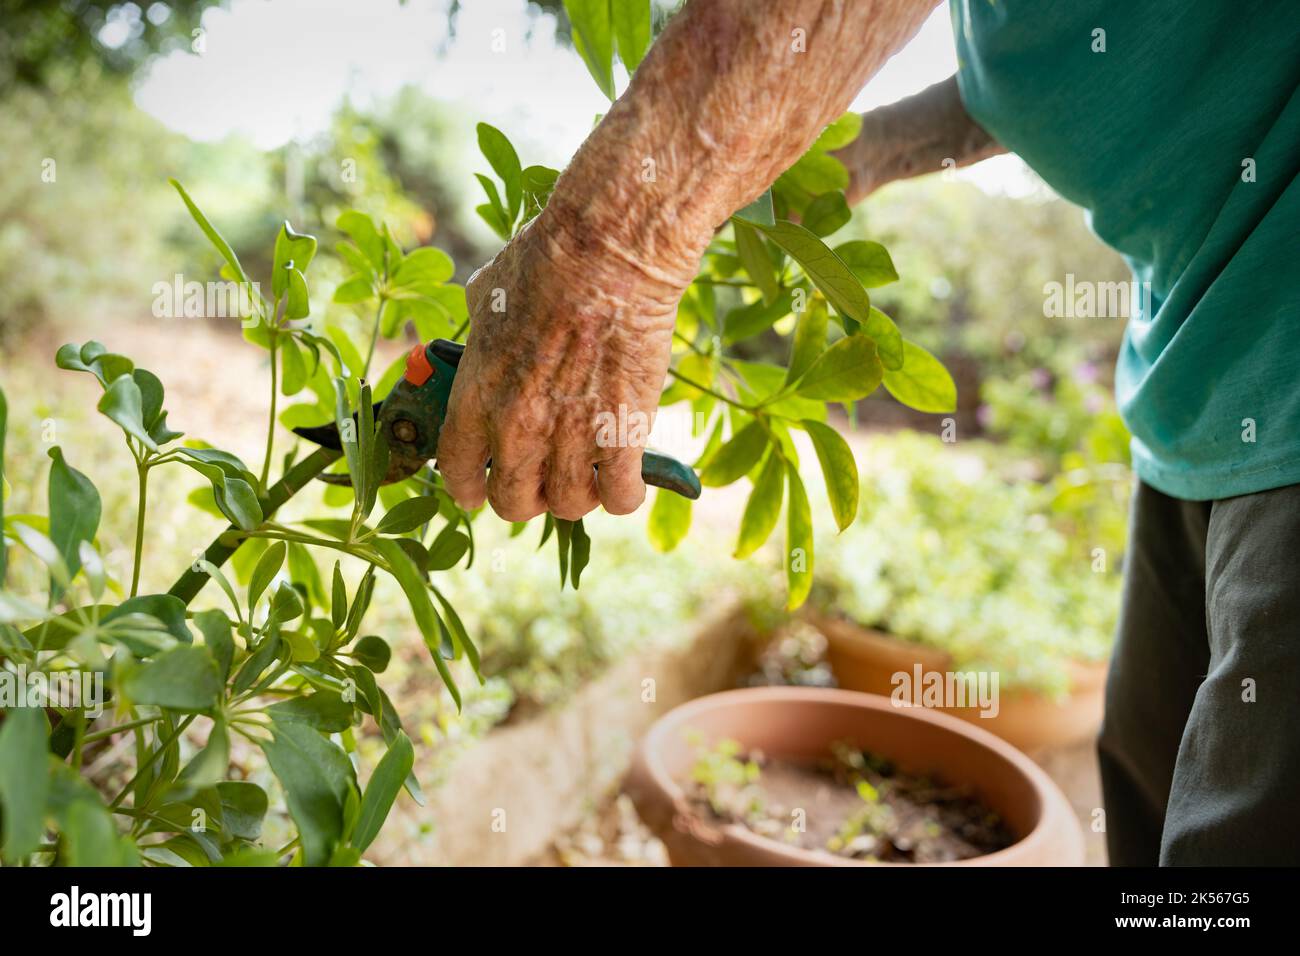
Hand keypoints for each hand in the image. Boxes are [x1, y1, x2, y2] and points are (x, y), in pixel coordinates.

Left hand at [436, 213, 677, 521]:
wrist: (607, 253)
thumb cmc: (546, 261)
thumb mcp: (488, 297)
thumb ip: (480, 338)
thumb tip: (481, 340)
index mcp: (476, 396)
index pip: (458, 471)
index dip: (468, 487)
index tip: (478, 490)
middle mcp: (518, 428)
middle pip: (514, 504)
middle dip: (527, 497)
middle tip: (543, 477)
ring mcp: (572, 437)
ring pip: (570, 507)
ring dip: (578, 494)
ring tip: (589, 472)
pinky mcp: (623, 436)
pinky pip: (621, 498)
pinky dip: (624, 492)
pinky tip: (626, 473)